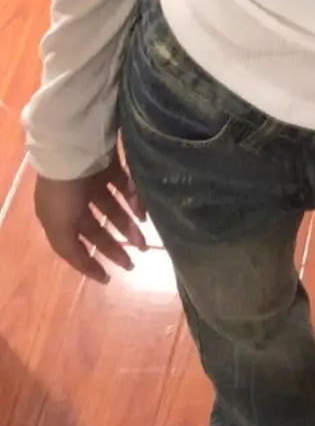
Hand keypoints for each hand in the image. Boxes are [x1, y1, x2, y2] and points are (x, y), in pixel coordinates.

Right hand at [34, 148, 147, 283]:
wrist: (72, 147)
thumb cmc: (63, 192)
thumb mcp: (59, 227)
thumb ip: (71, 250)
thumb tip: (90, 270)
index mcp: (58, 214)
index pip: (75, 243)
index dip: (89, 261)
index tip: (108, 278)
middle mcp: (75, 198)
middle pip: (97, 227)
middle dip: (116, 245)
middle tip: (136, 259)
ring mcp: (93, 180)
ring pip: (114, 208)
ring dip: (129, 225)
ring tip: (145, 241)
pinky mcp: (110, 165)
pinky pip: (126, 186)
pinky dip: (135, 199)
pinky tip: (145, 213)